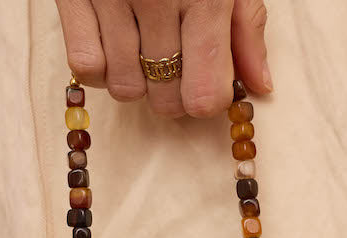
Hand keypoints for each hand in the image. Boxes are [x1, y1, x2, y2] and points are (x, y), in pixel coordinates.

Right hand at [55, 0, 271, 117]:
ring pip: (125, 88)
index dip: (205, 98)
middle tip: (172, 63)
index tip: (203, 80)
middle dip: (172, 93)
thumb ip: (246, 28)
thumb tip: (260, 84)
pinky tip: (111, 42)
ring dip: (135, 80)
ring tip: (141, 47)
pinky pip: (85, 66)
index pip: (204, 96)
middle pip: (165, 100)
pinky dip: (99, 67)